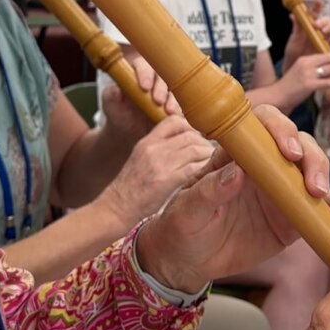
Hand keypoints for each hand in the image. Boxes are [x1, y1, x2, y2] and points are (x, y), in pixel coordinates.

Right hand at [94, 115, 216, 224]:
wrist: (116, 208)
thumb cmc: (130, 189)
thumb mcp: (140, 159)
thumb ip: (159, 149)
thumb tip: (184, 145)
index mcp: (147, 142)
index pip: (175, 121)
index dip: (191, 128)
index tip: (199, 139)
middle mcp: (154, 148)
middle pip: (190, 135)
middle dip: (205, 143)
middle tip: (211, 154)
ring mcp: (161, 163)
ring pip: (196, 149)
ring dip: (208, 156)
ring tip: (213, 165)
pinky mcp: (168, 179)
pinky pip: (196, 167)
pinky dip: (206, 169)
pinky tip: (210, 175)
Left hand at [98, 54, 180, 135]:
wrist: (128, 134)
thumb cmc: (118, 115)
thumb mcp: (110, 106)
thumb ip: (110, 96)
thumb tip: (117, 89)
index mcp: (135, 73)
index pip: (141, 64)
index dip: (144, 73)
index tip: (144, 87)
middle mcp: (152, 79)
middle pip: (161, 75)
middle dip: (160, 87)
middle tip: (158, 101)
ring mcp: (165, 91)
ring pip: (173, 88)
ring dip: (172, 99)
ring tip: (169, 111)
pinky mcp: (173, 104)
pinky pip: (180, 103)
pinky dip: (180, 109)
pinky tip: (177, 116)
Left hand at [136, 104, 329, 291]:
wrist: (188, 260)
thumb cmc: (181, 226)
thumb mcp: (186, 209)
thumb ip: (209, 190)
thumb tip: (236, 172)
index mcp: (238, 153)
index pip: (264, 125)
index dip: (281, 131)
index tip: (289, 154)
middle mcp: (265, 166)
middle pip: (301, 148)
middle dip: (313, 162)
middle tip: (314, 187)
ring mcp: (283, 192)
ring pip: (317, 180)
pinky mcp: (293, 219)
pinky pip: (322, 214)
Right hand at [282, 52, 329, 97]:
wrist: (277, 97)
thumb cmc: (289, 88)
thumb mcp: (300, 73)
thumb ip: (312, 70)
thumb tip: (327, 72)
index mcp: (304, 59)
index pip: (323, 55)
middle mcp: (306, 64)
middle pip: (328, 58)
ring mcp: (307, 74)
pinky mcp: (309, 85)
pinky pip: (328, 82)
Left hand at [285, 0, 329, 57]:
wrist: (296, 69)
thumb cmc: (293, 54)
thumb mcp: (293, 41)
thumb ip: (296, 29)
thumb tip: (293, 15)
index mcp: (309, 26)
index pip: (314, 13)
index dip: (317, 6)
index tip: (318, 1)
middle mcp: (318, 30)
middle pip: (327, 20)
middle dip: (324, 21)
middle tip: (317, 26)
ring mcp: (325, 39)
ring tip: (323, 33)